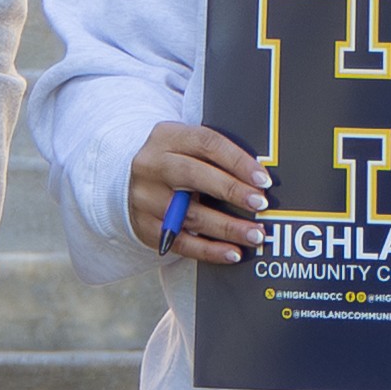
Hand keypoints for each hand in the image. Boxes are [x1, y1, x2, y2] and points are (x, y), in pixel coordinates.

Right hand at [126, 120, 270, 263]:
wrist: (127, 181)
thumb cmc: (174, 162)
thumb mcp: (187, 146)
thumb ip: (215, 156)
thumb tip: (259, 180)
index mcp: (167, 137)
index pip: (206, 143)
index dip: (238, 161)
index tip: (263, 180)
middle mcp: (152, 165)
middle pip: (194, 176)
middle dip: (232, 191)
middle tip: (261, 204)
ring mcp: (146, 198)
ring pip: (191, 215)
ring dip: (228, 227)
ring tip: (255, 235)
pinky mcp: (146, 227)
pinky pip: (181, 243)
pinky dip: (210, 250)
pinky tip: (232, 253)